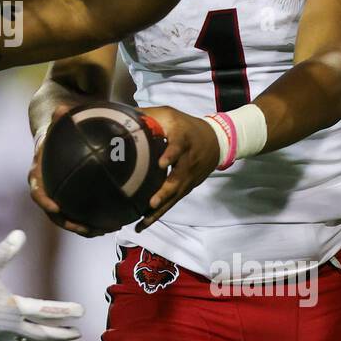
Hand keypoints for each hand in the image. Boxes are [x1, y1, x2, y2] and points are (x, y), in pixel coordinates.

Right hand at [28, 106, 121, 237]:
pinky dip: (93, 222)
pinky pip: (80, 215)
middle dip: (69, 223)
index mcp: (39, 174)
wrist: (57, 141)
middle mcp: (46, 190)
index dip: (44, 201)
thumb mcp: (58, 124)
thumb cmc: (57, 132)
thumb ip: (60, 117)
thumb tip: (62, 108)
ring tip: (103, 230)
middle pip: (54, 214)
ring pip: (68, 219)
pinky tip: (112, 223)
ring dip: (84, 228)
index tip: (56, 208)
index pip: (37, 191)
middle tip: (85, 228)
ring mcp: (58, 198)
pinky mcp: (70, 201)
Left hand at [135, 107, 220, 230]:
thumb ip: (149, 116)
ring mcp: (188, 178)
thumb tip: (122, 117)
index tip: (162, 162)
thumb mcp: (170, 115)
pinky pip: (172, 202)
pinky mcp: (186, 188)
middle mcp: (187, 162)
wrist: (217, 141)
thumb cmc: (186, 127)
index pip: (178, 147)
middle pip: (177, 179)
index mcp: (182, 140)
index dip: (171, 154)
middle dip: (165, 192)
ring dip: (158, 210)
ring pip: (174, 196)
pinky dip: (158, 213)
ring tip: (141, 223)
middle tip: (151, 202)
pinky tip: (142, 224)